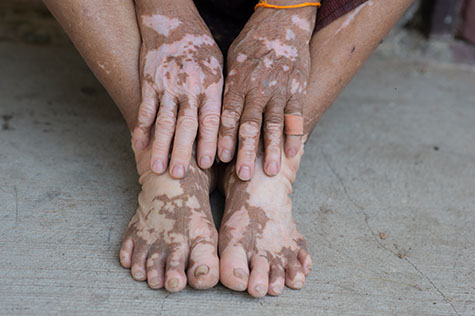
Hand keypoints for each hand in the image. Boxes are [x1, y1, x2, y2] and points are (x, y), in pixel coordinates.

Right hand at [133, 0, 222, 177]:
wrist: (173, 21)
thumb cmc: (202, 50)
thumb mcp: (219, 70)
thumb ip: (220, 99)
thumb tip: (228, 130)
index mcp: (210, 86)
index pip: (211, 119)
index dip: (210, 142)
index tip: (210, 164)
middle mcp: (189, 88)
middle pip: (185, 125)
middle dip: (182, 152)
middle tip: (179, 175)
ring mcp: (166, 86)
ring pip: (163, 121)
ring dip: (160, 146)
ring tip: (157, 168)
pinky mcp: (149, 82)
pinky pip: (145, 108)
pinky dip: (141, 127)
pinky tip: (138, 145)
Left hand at [218, 6, 315, 179]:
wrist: (281, 22)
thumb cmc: (250, 46)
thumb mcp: (230, 63)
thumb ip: (225, 91)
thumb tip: (211, 118)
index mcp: (237, 82)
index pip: (228, 115)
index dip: (224, 138)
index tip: (220, 160)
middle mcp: (257, 88)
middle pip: (250, 125)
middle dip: (246, 151)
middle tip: (243, 175)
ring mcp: (279, 89)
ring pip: (274, 124)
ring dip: (272, 150)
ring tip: (270, 171)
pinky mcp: (297, 89)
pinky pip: (296, 115)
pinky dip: (294, 135)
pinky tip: (292, 153)